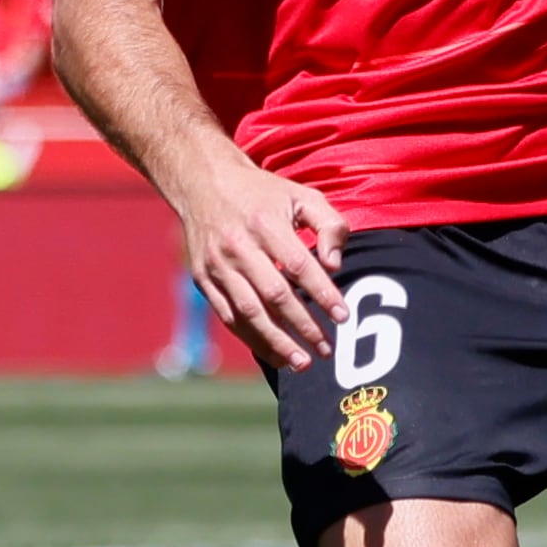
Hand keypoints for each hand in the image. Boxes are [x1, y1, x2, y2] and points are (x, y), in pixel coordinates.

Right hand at [170, 145, 352, 369]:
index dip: (323, 294)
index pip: (299, 266)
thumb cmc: (263, 194)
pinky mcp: (203, 279)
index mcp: (265, 223)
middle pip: (274, 295)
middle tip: (326, 350)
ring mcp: (217, 265)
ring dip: (277, 342)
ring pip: (248, 312)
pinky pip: (228, 316)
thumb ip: (329, 225)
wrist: (204, 183)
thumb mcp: (302, 195)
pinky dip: (251, 338)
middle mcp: (238, 246)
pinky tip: (274, 354)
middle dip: (303, 326)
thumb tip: (336, 265)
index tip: (343, 317)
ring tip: (301, 363)